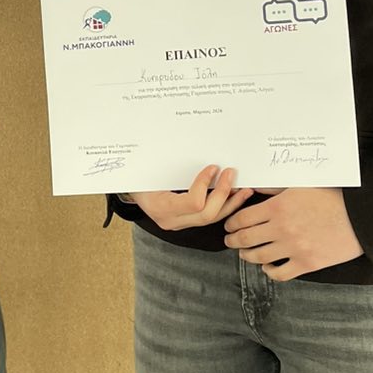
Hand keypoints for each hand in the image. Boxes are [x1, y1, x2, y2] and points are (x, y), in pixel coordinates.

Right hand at [129, 166, 255, 231]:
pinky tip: (235, 196)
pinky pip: (208, 217)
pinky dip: (224, 206)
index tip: (213, 168)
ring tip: (244, 189)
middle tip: (231, 174)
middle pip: (207, 215)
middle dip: (224, 194)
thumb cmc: (136, 176)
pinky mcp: (185, 221)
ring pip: (211, 219)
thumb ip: (172, 163)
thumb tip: (197, 148)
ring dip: (230, 203)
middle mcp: (170, 220)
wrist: (128, 189)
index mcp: (160, 207)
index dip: (206, 184)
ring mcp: (178, 224)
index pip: (194, 203)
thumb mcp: (149, 168)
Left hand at [223, 187, 363, 279]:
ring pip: (258, 257)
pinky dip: (269, 271)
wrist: (362, 216)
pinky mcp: (307, 264)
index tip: (229, 226)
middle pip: (244, 239)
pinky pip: (279, 273)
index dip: (231, 223)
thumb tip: (251, 188)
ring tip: (245, 253)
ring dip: (247, 256)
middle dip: (232, 240)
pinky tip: (268, 266)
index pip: (241, 219)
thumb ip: (273, 189)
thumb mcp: (300, 186)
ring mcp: (293, 248)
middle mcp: (281, 229)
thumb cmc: (332, 197)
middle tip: (230, 240)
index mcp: (277, 207)